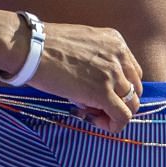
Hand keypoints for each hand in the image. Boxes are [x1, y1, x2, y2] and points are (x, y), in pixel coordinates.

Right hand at [23, 20, 143, 132]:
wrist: (30, 47)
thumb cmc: (46, 45)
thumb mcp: (82, 44)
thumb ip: (97, 60)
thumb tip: (95, 87)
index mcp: (116, 42)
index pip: (132, 71)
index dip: (119, 87)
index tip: (99, 93)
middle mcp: (119, 56)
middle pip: (134, 88)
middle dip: (118, 100)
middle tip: (94, 105)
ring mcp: (113, 74)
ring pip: (132, 104)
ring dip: (114, 113)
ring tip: (91, 113)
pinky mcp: (102, 93)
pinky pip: (122, 116)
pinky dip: (114, 125)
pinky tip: (96, 122)